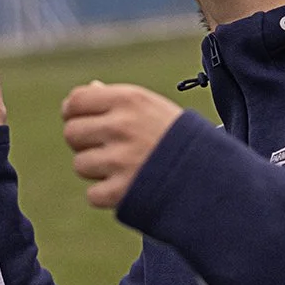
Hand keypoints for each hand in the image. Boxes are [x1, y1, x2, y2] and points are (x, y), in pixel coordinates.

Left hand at [61, 82, 182, 208]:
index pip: (76, 101)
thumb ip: (119, 99)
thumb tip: (88, 90)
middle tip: (105, 147)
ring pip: (80, 164)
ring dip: (96, 169)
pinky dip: (106, 194)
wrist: (213, 176)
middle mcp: (122, 126)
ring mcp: (121, 160)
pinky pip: (92, 194)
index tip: (82, 120)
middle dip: (84, 142)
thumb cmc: (180, 138)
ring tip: (123, 167)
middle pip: (72, 133)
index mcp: (129, 100)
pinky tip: (127, 186)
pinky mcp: (122, 192)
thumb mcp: (153, 107)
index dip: (74, 112)